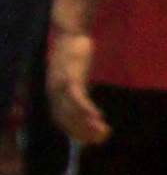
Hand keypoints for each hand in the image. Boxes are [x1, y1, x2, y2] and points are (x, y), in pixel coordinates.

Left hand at [45, 29, 105, 145]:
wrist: (69, 33)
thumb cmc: (74, 54)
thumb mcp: (75, 76)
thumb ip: (78, 90)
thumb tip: (87, 104)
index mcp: (54, 95)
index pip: (63, 121)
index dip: (76, 133)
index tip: (91, 141)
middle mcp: (54, 94)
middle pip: (67, 120)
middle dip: (84, 133)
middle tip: (101, 140)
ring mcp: (61, 86)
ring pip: (72, 112)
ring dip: (88, 125)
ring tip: (103, 132)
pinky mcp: (70, 77)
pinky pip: (78, 98)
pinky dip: (87, 108)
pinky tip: (98, 116)